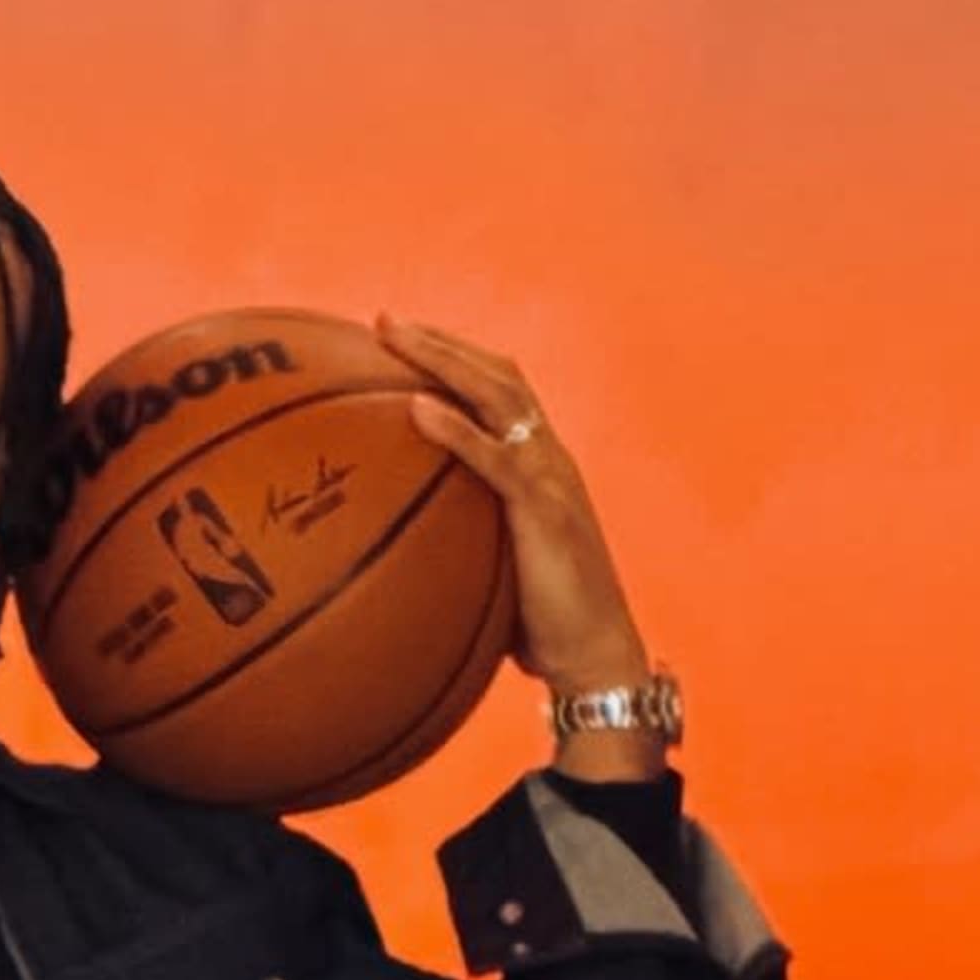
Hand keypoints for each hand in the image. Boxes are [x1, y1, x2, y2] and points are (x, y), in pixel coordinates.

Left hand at [376, 315, 663, 745]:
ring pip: (497, 397)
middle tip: (384, 321)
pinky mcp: (545, 510)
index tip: (401, 342)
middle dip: (439, 342)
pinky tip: (415, 408)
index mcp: (541, 467)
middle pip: (496, 376)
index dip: (455, 360)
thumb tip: (396, 555)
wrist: (596, 658)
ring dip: (443, 360)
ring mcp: (551, 478)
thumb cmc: (544, 630)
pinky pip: (495, 458)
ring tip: (393, 338)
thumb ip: (460, 547)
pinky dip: (456, 428)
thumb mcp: (495, 574)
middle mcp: (550, 458)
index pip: (500, 393)